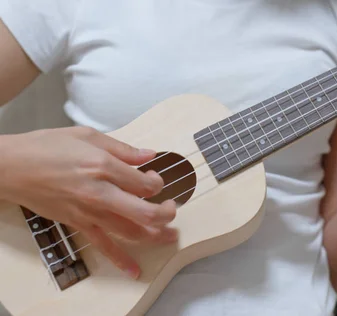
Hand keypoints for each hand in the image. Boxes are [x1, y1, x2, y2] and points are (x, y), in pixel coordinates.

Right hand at [0, 126, 177, 278]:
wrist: (11, 167)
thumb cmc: (47, 147)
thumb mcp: (88, 136)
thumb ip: (123, 149)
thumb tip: (150, 155)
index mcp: (104, 166)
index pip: (145, 183)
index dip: (158, 182)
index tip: (154, 178)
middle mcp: (100, 192)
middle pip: (145, 212)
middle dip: (166, 213)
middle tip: (172, 208)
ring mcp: (89, 212)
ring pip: (130, 231)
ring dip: (155, 236)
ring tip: (170, 236)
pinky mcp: (78, 224)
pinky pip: (103, 246)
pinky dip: (121, 260)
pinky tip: (135, 270)